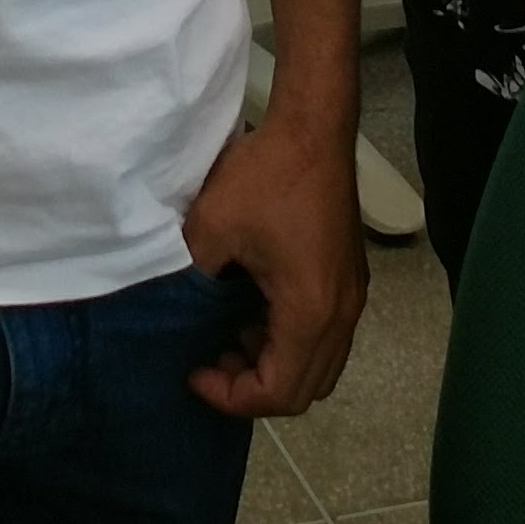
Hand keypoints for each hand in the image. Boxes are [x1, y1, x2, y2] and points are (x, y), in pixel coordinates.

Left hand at [180, 110, 364, 417]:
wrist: (314, 127)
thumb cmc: (266, 175)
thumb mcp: (211, 228)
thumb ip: (190, 279)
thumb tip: (174, 310)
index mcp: (309, 311)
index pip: (279, 392)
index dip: (232, 397)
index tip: (195, 370)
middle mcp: (341, 314)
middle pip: (305, 390)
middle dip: (253, 388)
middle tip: (212, 360)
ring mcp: (351, 297)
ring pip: (319, 365)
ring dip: (273, 364)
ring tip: (228, 336)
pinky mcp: (349, 279)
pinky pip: (324, 336)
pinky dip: (289, 341)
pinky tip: (252, 310)